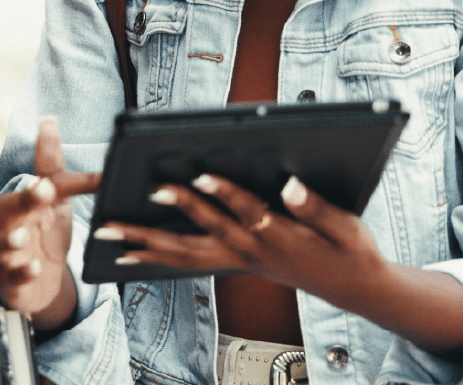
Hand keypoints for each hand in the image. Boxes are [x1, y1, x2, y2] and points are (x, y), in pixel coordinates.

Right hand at [0, 117, 99, 325]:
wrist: (39, 283)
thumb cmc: (44, 234)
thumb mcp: (56, 200)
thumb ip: (53, 165)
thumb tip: (48, 120)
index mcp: (24, 201)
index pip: (41, 183)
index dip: (56, 177)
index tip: (73, 170)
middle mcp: (9, 223)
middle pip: (7, 207)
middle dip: (25, 199)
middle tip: (44, 190)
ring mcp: (4, 253)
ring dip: (7, 240)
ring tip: (24, 237)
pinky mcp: (6, 280)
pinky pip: (7, 277)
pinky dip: (18, 273)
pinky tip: (33, 268)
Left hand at [94, 174, 389, 306]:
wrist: (354, 287)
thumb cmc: (350, 252)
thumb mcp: (346, 228)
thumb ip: (316, 207)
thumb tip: (289, 185)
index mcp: (280, 237)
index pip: (246, 211)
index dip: (224, 193)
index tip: (201, 176)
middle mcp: (252, 252)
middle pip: (198, 238)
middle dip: (160, 224)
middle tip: (127, 209)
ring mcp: (240, 261)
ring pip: (185, 255)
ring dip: (145, 244)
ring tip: (108, 233)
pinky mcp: (236, 264)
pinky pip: (190, 262)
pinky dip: (159, 256)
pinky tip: (133, 251)